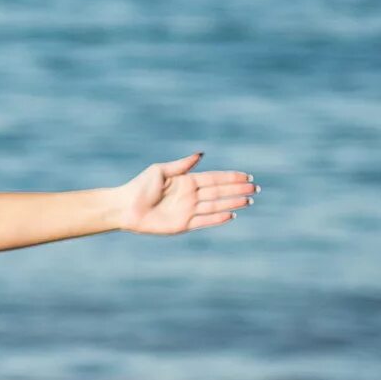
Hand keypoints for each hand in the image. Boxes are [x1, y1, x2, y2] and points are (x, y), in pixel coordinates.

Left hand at [118, 151, 254, 235]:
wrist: (125, 207)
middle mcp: (190, 196)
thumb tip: (201, 154)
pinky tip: (232, 215)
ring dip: (232, 203)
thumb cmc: (139, 186)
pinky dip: (218, 219)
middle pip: (219, 192)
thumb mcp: (160, 171)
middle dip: (237, 190)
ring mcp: (188, 211)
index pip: (214, 178)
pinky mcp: (183, 225)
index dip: (230, 178)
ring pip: (216, 206)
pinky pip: (205, 222)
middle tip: (255, 188)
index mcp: (186, 181)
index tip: (247, 176)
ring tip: (249, 201)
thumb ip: (182, 165)